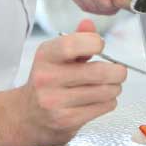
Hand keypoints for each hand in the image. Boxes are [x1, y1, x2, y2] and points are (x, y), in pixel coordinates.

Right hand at [17, 20, 126, 145]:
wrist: (26, 117)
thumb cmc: (47, 82)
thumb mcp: (55, 57)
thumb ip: (75, 39)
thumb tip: (89, 24)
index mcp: (45, 56)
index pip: (72, 45)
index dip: (94, 43)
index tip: (100, 46)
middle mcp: (47, 78)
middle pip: (98, 72)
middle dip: (117, 72)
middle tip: (119, 71)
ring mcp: (56, 102)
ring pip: (105, 91)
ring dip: (115, 88)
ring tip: (110, 86)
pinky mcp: (66, 121)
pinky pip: (103, 107)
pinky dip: (109, 102)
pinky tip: (100, 100)